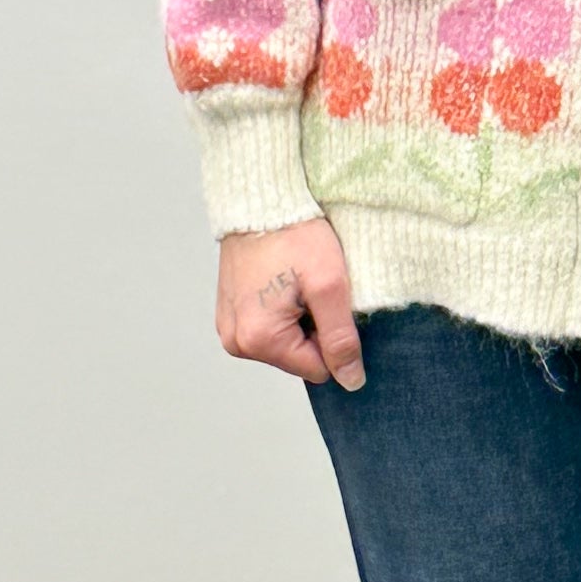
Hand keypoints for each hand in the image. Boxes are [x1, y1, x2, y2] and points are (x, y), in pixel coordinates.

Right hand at [216, 220, 364, 386]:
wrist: (261, 199)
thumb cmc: (295, 235)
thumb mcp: (330, 287)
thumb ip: (340, 339)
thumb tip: (351, 381)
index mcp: (258, 340)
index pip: (318, 369)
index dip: (332, 338)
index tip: (325, 301)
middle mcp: (236, 341)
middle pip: (299, 358)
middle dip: (313, 328)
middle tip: (309, 288)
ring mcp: (229, 328)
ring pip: (285, 343)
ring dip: (298, 318)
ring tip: (294, 281)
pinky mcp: (229, 313)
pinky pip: (267, 327)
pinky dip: (281, 310)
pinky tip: (281, 281)